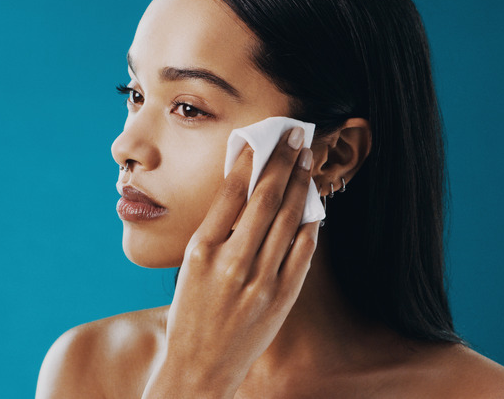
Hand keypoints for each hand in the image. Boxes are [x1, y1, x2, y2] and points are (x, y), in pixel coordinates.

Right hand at [142, 128, 320, 397]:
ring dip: (300, 184)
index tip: (262, 137)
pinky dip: (310, 224)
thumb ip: (215, 231)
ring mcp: (259, 281)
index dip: (251, 160)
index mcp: (201, 250)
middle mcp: (231, 263)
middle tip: (295, 135)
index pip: (231, 193)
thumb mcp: (189, 266)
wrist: (200, 367)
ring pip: (287, 220)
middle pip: (264, 199)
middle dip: (282, 161)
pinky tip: (314, 203)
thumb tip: (243, 190)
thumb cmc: (190, 313)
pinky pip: (301, 252)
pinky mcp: (281, 298)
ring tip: (307, 160)